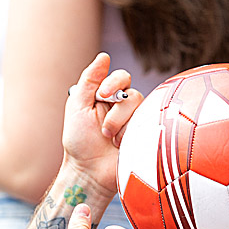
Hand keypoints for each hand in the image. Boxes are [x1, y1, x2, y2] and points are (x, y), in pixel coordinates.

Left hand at [60, 53, 143, 197]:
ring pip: (142, 110)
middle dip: (117, 110)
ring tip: (111, 140)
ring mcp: (138, 122)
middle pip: (133, 93)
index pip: (121, 77)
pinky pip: (150, 126)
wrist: (89, 172)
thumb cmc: (79, 142)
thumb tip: (104, 56)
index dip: (114, 82)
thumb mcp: (78, 107)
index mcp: (108, 97)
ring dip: (122, 125)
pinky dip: (133, 135)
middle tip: (104, 128)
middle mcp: (125, 108)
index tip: (102, 95)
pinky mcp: (147, 136)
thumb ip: (89, 80)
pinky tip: (122, 146)